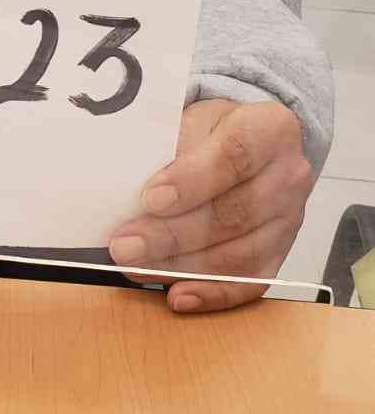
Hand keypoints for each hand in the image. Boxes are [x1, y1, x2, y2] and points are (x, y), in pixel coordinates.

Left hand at [109, 98, 313, 314]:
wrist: (253, 146)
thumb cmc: (217, 131)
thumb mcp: (194, 118)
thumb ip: (170, 146)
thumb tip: (129, 181)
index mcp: (270, 128)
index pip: (233, 156)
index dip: (191, 181)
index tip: (151, 199)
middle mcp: (289, 176)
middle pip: (231, 214)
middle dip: (171, 235)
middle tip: (125, 245)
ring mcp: (289, 220)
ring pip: (236, 255)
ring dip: (180, 266)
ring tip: (135, 267)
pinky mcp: (280, 254)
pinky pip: (247, 283)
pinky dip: (210, 293)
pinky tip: (177, 295)